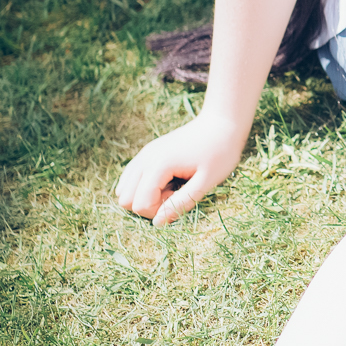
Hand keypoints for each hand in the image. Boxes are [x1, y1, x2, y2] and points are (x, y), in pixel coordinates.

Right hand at [115, 111, 247, 228]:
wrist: (221, 122)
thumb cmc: (220, 152)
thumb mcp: (207, 181)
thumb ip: (181, 203)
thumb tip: (157, 223)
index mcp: (158, 165)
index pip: (139, 204)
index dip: (159, 210)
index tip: (180, 196)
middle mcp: (145, 158)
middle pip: (125, 199)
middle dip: (149, 206)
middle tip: (175, 193)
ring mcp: (143, 154)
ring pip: (124, 189)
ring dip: (145, 196)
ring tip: (172, 186)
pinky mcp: (147, 153)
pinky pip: (131, 179)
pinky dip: (144, 187)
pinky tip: (168, 180)